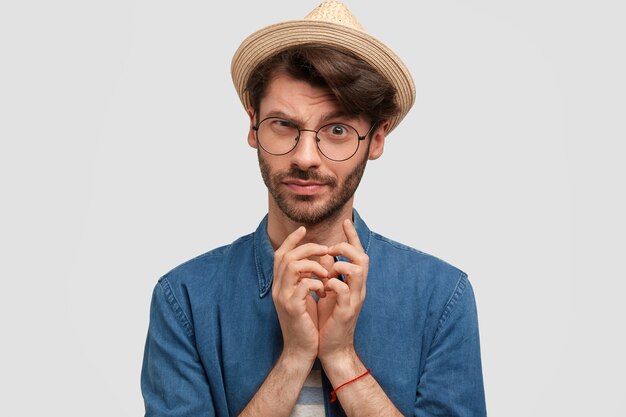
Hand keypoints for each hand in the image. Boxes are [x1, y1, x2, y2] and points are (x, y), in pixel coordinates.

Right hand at [272, 226, 328, 362]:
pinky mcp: (292, 308)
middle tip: (325, 249)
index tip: (304, 229)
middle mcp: (278, 288)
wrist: (302, 350)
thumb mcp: (306, 295)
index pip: (280, 254)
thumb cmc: (306, 323)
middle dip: (307, 248)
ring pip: (292, 266)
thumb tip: (322, 257)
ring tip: (326, 271)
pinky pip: (302, 286)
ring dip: (313, 264)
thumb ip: (309, 276)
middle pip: (286, 256)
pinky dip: (315, 282)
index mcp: (281, 284)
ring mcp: (283, 298)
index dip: (291, 240)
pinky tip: (324, 289)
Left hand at [317, 219, 367, 362]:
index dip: (352, 237)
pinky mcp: (347, 312)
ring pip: (359, 270)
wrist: (330, 347)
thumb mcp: (328, 292)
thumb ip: (330, 274)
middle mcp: (358, 289)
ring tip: (328, 270)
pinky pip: (344, 290)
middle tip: (331, 249)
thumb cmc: (328, 319)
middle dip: (347, 247)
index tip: (345, 221)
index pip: (357, 254)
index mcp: (353, 283)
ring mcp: (354, 300)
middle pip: (363, 258)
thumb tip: (325, 256)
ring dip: (341, 264)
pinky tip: (323, 288)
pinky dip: (332, 284)